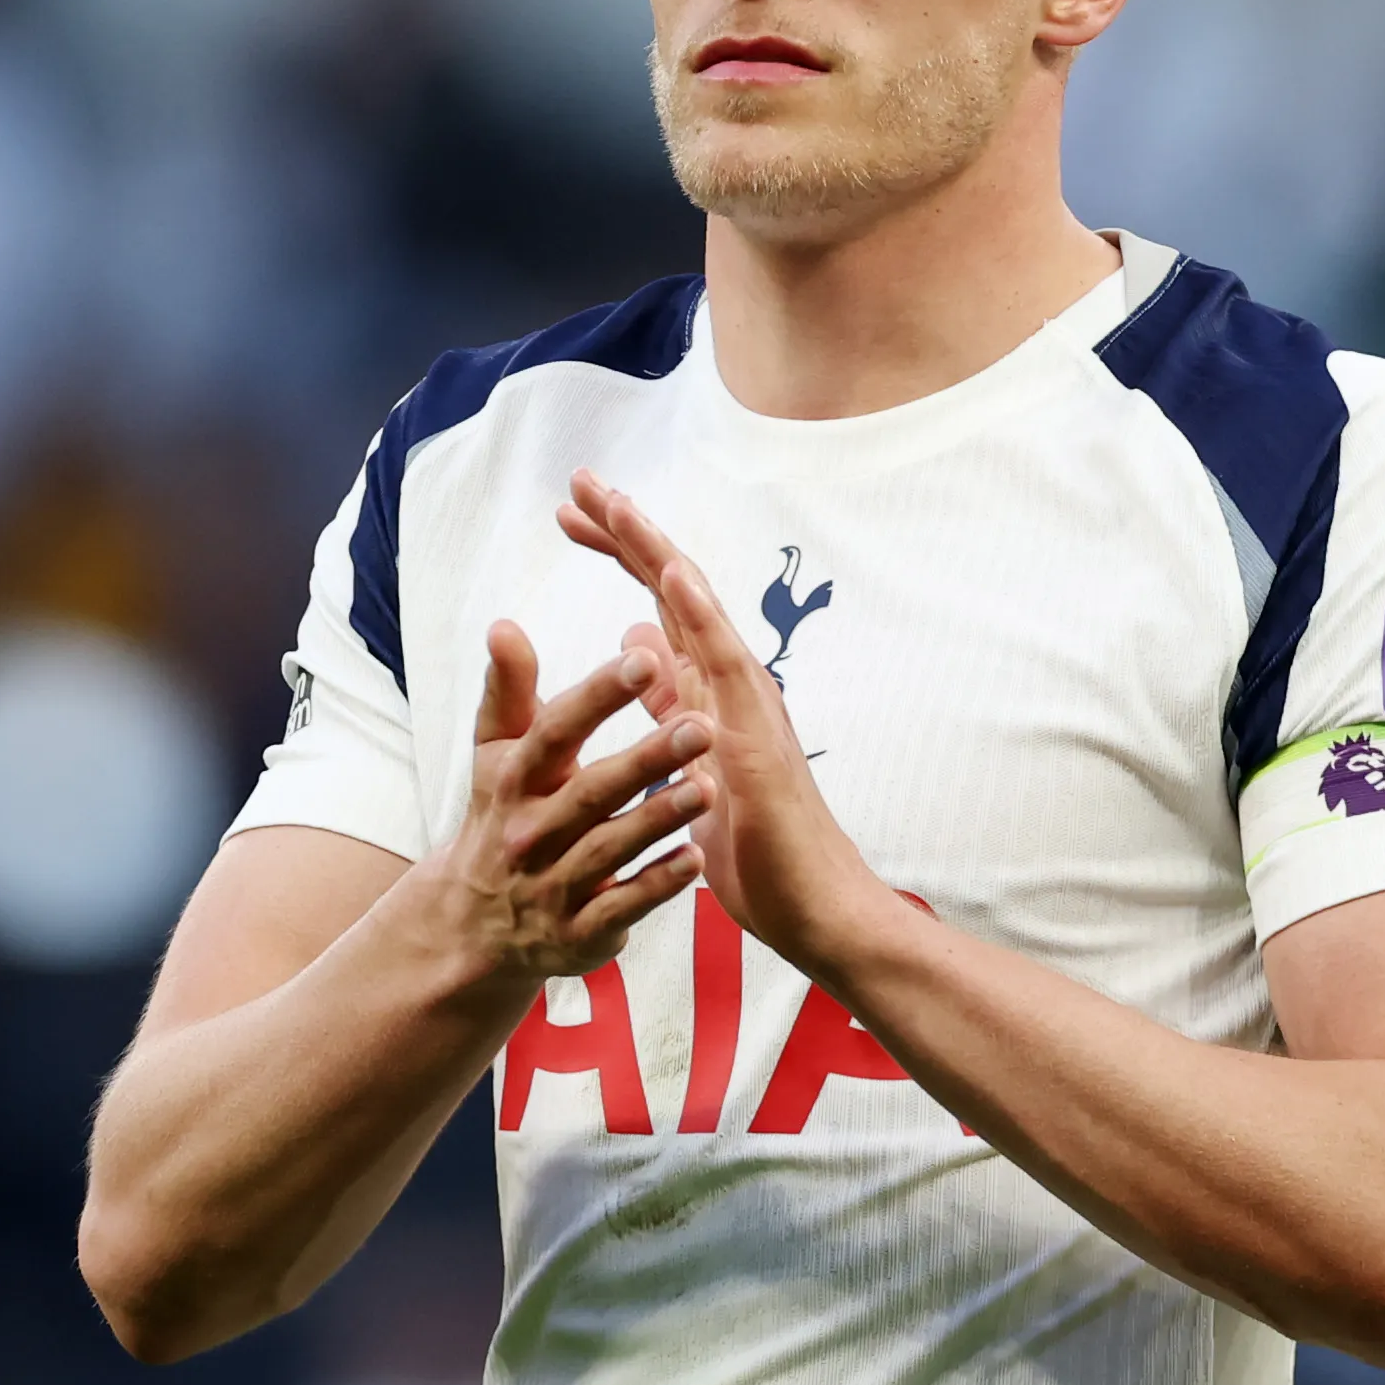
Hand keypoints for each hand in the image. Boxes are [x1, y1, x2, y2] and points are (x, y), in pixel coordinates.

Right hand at [407, 621, 709, 983]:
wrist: (475, 925)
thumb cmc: (503, 817)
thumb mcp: (496, 756)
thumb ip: (508, 691)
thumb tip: (503, 626)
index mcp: (514, 782)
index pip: (555, 731)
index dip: (598, 695)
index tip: (645, 656)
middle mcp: (531, 834)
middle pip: (591, 792)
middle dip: (646, 759)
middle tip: (703, 722)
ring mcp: (553, 886)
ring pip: (611, 850)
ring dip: (660, 819)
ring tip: (709, 786)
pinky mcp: (578, 933)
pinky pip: (622, 906)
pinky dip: (657, 885)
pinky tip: (696, 859)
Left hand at [558, 472, 881, 955]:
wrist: (810, 905)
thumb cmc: (756, 844)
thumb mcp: (686, 759)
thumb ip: (667, 699)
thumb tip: (635, 637)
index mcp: (708, 687)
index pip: (657, 602)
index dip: (619, 553)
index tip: (574, 513)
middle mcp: (730, 680)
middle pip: (673, 587)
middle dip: (626, 531)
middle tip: (580, 480)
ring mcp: (747, 700)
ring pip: (697, 609)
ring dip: (654, 551)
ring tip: (616, 501)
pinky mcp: (756, 732)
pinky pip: (725, 661)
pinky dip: (697, 611)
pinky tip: (669, 572)